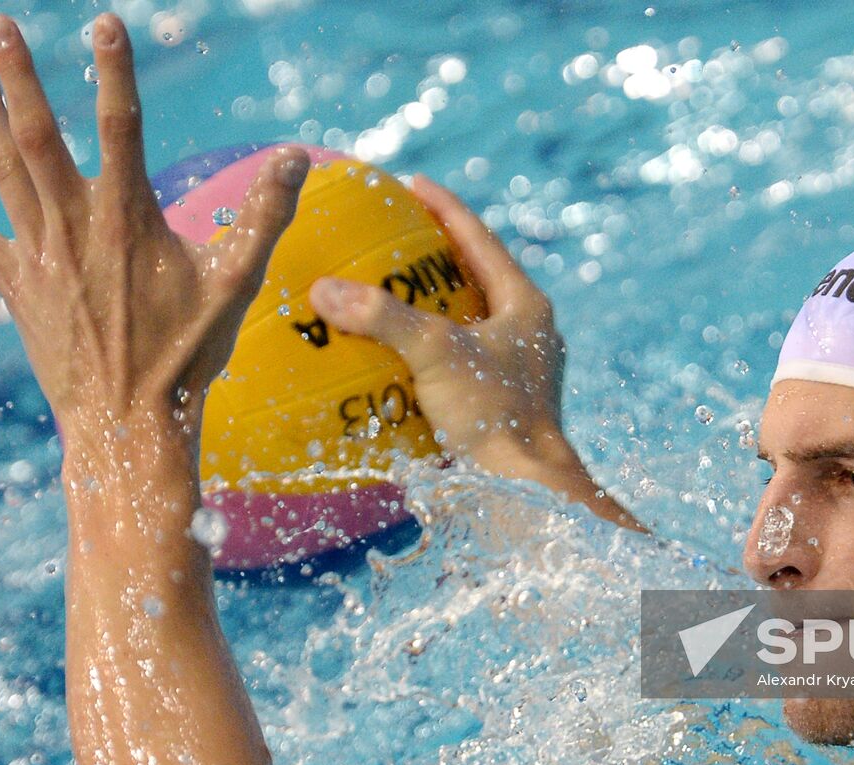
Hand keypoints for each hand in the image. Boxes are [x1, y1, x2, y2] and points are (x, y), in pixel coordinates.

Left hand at [0, 15, 291, 764]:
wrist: (128, 423)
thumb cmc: (187, 355)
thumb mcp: (236, 284)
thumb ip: (265, 216)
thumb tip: (297, 155)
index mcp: (129, 218)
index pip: (119, 125)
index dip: (113, 71)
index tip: (104, 23)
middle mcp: (74, 225)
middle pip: (38, 134)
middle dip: (17, 75)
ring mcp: (38, 255)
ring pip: (1, 169)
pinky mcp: (17, 286)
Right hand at [309, 177, 642, 529]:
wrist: (530, 490)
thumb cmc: (496, 415)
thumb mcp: (437, 354)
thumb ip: (383, 317)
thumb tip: (323, 288)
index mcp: (527, 306)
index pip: (481, 239)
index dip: (446, 208)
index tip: (412, 185)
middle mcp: (528, 334)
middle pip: (478, 277)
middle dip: (438, 256)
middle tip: (398, 235)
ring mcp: (518, 371)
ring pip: (470, 324)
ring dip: (432, 308)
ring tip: (388, 295)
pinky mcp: (501, 405)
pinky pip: (459, 365)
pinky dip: (427, 354)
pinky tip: (390, 362)